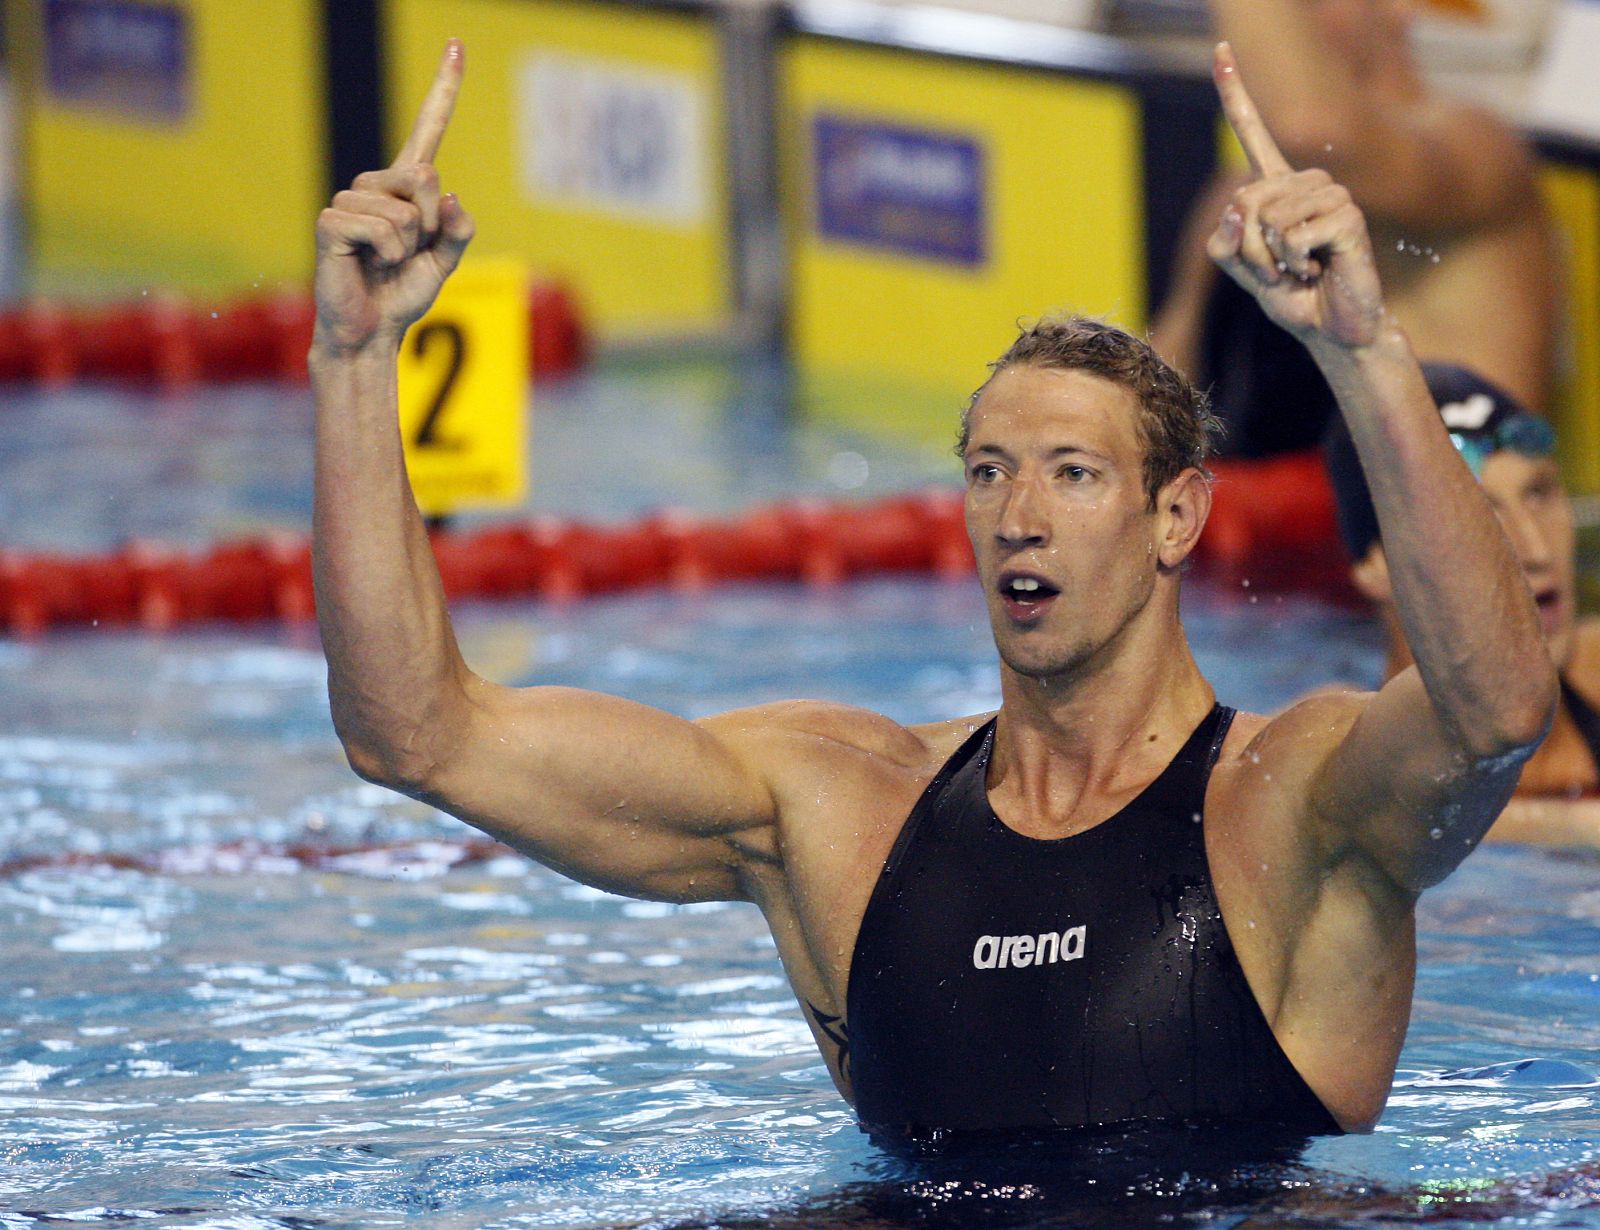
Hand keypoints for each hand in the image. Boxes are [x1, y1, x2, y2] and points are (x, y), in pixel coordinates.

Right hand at [313, 40, 475, 355]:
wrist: (372, 330)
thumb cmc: (402, 293)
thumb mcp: (444, 261)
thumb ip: (458, 230)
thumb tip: (451, 198)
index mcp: (406, 188)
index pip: (427, 129)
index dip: (443, 88)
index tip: (456, 44)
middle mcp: (376, 185)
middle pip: (425, 177)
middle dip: (431, 223)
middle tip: (409, 252)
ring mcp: (350, 200)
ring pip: (404, 211)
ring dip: (407, 246)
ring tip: (386, 263)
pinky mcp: (331, 222)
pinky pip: (378, 228)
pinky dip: (386, 253)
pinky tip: (371, 265)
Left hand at [1206, 42, 1384, 348]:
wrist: (1331, 326)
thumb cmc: (1290, 293)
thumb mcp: (1242, 269)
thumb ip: (1224, 241)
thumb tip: (1237, 208)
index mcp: (1277, 186)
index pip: (1253, 133)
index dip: (1235, 93)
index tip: (1221, 50)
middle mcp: (1305, 181)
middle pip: (1242, 202)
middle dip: (1248, 250)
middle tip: (1278, 269)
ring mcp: (1330, 193)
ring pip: (1265, 221)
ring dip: (1272, 260)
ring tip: (1300, 269)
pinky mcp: (1348, 215)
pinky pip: (1292, 237)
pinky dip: (1295, 265)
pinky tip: (1318, 269)